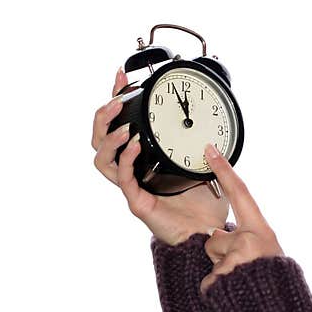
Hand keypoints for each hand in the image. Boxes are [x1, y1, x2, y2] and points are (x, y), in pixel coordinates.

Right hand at [92, 67, 229, 244]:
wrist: (210, 234)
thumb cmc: (205, 205)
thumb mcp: (207, 164)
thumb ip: (205, 144)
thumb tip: (211, 122)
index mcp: (146, 160)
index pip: (122, 126)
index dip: (118, 101)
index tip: (122, 77)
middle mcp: (133, 172)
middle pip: (100, 139)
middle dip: (103, 116)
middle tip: (115, 99)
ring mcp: (132, 187)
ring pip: (101, 159)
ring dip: (108, 137)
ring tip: (122, 124)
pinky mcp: (138, 202)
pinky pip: (123, 178)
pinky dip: (126, 159)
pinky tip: (134, 145)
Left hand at [200, 145, 283, 296]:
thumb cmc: (273, 282)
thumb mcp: (264, 253)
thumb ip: (243, 239)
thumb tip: (215, 236)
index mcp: (262, 229)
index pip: (240, 193)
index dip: (224, 170)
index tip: (210, 149)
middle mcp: (250, 240)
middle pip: (214, 238)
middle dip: (220, 255)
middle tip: (242, 270)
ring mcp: (236, 258)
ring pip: (210, 259)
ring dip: (219, 272)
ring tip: (240, 283)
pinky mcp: (223, 277)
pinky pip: (207, 280)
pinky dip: (215, 289)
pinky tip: (233, 295)